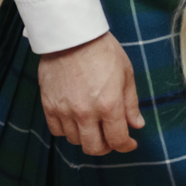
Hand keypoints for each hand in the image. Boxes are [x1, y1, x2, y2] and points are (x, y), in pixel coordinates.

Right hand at [37, 33, 144, 154]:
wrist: (72, 37)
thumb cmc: (103, 52)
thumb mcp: (127, 75)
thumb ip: (131, 104)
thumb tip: (137, 125)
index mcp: (109, 105)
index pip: (118, 140)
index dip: (126, 146)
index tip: (130, 144)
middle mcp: (85, 113)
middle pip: (94, 147)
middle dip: (106, 147)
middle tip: (111, 138)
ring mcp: (65, 111)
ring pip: (75, 140)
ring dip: (87, 137)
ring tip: (94, 125)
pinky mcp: (49, 106)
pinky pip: (57, 130)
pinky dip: (67, 130)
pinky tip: (75, 121)